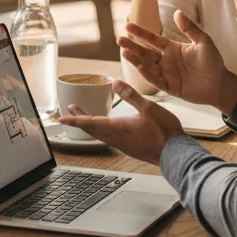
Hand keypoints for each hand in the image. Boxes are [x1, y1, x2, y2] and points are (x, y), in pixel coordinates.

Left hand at [58, 81, 181, 164]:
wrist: (176, 155)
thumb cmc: (164, 132)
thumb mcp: (147, 107)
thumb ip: (130, 94)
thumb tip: (114, 82)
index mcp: (117, 128)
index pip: (89, 123)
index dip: (75, 119)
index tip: (61, 118)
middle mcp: (116, 139)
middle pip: (92, 129)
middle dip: (80, 119)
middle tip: (70, 111)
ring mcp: (123, 145)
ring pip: (100, 135)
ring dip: (90, 125)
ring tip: (85, 117)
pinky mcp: (130, 148)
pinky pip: (109, 139)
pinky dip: (101, 130)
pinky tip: (107, 127)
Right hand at [117, 11, 236, 113]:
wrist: (220, 84)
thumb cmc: (213, 62)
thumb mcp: (203, 42)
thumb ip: (190, 28)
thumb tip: (177, 12)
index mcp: (171, 48)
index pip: (152, 39)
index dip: (140, 33)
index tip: (127, 25)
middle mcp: (165, 60)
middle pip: (145, 52)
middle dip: (132, 46)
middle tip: (119, 40)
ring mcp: (166, 74)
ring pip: (147, 66)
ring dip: (135, 59)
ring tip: (124, 52)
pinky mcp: (169, 87)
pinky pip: (155, 80)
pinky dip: (147, 74)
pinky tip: (140, 67)